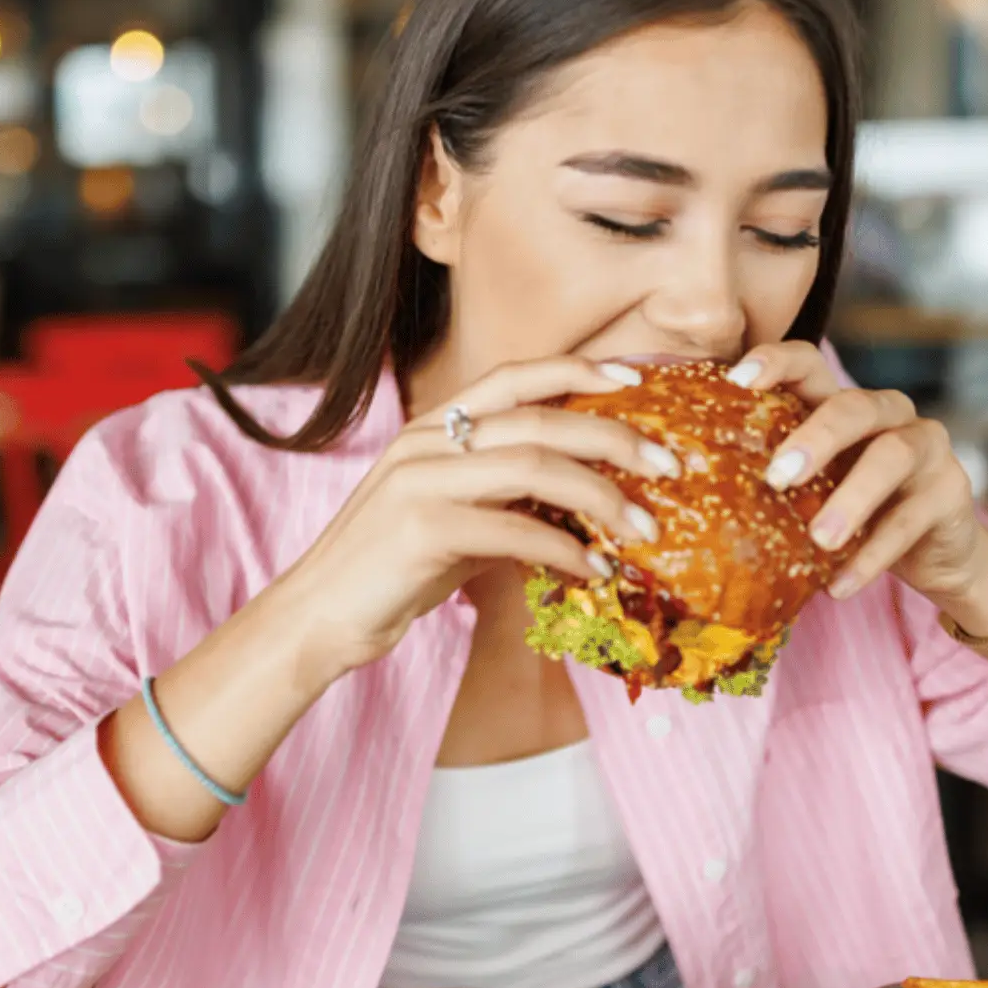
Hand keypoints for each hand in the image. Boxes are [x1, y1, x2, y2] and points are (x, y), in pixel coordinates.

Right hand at [273, 356, 679, 678]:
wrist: (318, 618)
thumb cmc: (390, 572)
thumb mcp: (455, 520)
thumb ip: (506, 501)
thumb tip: (581, 508)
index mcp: (433, 428)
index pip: (514, 375)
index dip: (578, 369)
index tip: (637, 377)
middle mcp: (426, 442)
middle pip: (540, 418)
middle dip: (616, 437)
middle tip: (670, 464)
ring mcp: (420, 481)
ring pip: (535, 467)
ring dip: (604, 498)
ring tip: (646, 529)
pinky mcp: (421, 529)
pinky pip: (515, 530)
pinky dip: (566, 550)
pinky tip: (594, 570)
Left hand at [727, 341, 987, 603]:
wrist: (935, 553)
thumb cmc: (854, 512)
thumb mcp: (813, 489)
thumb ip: (772, 478)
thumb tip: (684, 492)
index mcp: (842, 403)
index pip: (810, 363)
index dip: (776, 363)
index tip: (737, 381)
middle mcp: (889, 414)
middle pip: (853, 407)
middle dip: (815, 438)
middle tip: (777, 477)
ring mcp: (926, 447)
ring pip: (892, 457)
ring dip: (851, 500)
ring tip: (819, 540)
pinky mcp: (951, 492)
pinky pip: (909, 521)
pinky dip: (871, 556)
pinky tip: (839, 586)